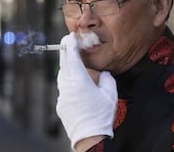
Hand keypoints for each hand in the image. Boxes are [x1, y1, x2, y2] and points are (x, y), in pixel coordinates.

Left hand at [56, 32, 117, 148]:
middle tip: (67, 40)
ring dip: (65, 65)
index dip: (71, 45)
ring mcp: (63, 95)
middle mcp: (68, 86)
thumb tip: (105, 73)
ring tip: (70, 59)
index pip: (72, 58)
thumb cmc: (101, 115)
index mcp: (80, 81)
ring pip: (62, 75)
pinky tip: (73, 80)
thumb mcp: (111, 94)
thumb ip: (108, 79)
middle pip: (64, 63)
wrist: (89, 137)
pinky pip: (63, 87)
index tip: (70, 36)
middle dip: (65, 50)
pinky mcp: (61, 104)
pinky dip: (67, 79)